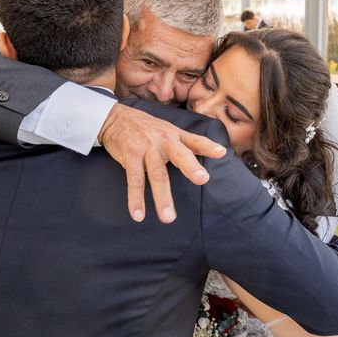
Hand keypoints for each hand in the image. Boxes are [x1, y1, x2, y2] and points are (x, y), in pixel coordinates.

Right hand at [98, 103, 226, 223]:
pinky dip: (136, 198)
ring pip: (156, 174)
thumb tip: (220, 152)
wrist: (116, 118)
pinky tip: (138, 214)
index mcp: (175, 136)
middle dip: (190, 167)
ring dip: (162, 197)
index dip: (208, 146)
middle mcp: (163, 140)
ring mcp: (146, 148)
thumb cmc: (147, 128)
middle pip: (179, 155)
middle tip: (202, 179)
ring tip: (168, 218)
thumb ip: (191, 143)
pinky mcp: (130, 155)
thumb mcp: (170, 131)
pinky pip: (134, 180)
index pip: (195, 140)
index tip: (221, 153)